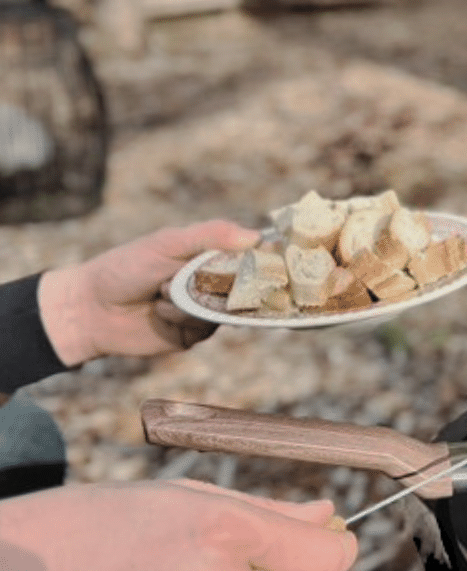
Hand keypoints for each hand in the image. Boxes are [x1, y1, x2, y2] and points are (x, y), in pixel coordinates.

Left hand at [38, 221, 259, 366]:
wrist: (90, 310)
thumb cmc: (125, 268)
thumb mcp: (167, 243)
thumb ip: (209, 236)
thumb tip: (255, 236)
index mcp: (209, 255)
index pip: (249, 254)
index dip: (263, 257)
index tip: (273, 258)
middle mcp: (213, 282)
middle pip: (247, 285)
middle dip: (230, 283)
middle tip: (208, 278)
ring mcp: (206, 309)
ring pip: (226, 309)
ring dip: (195, 302)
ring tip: (162, 293)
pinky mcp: (195, 334)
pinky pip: (208, 328)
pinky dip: (185, 319)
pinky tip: (161, 313)